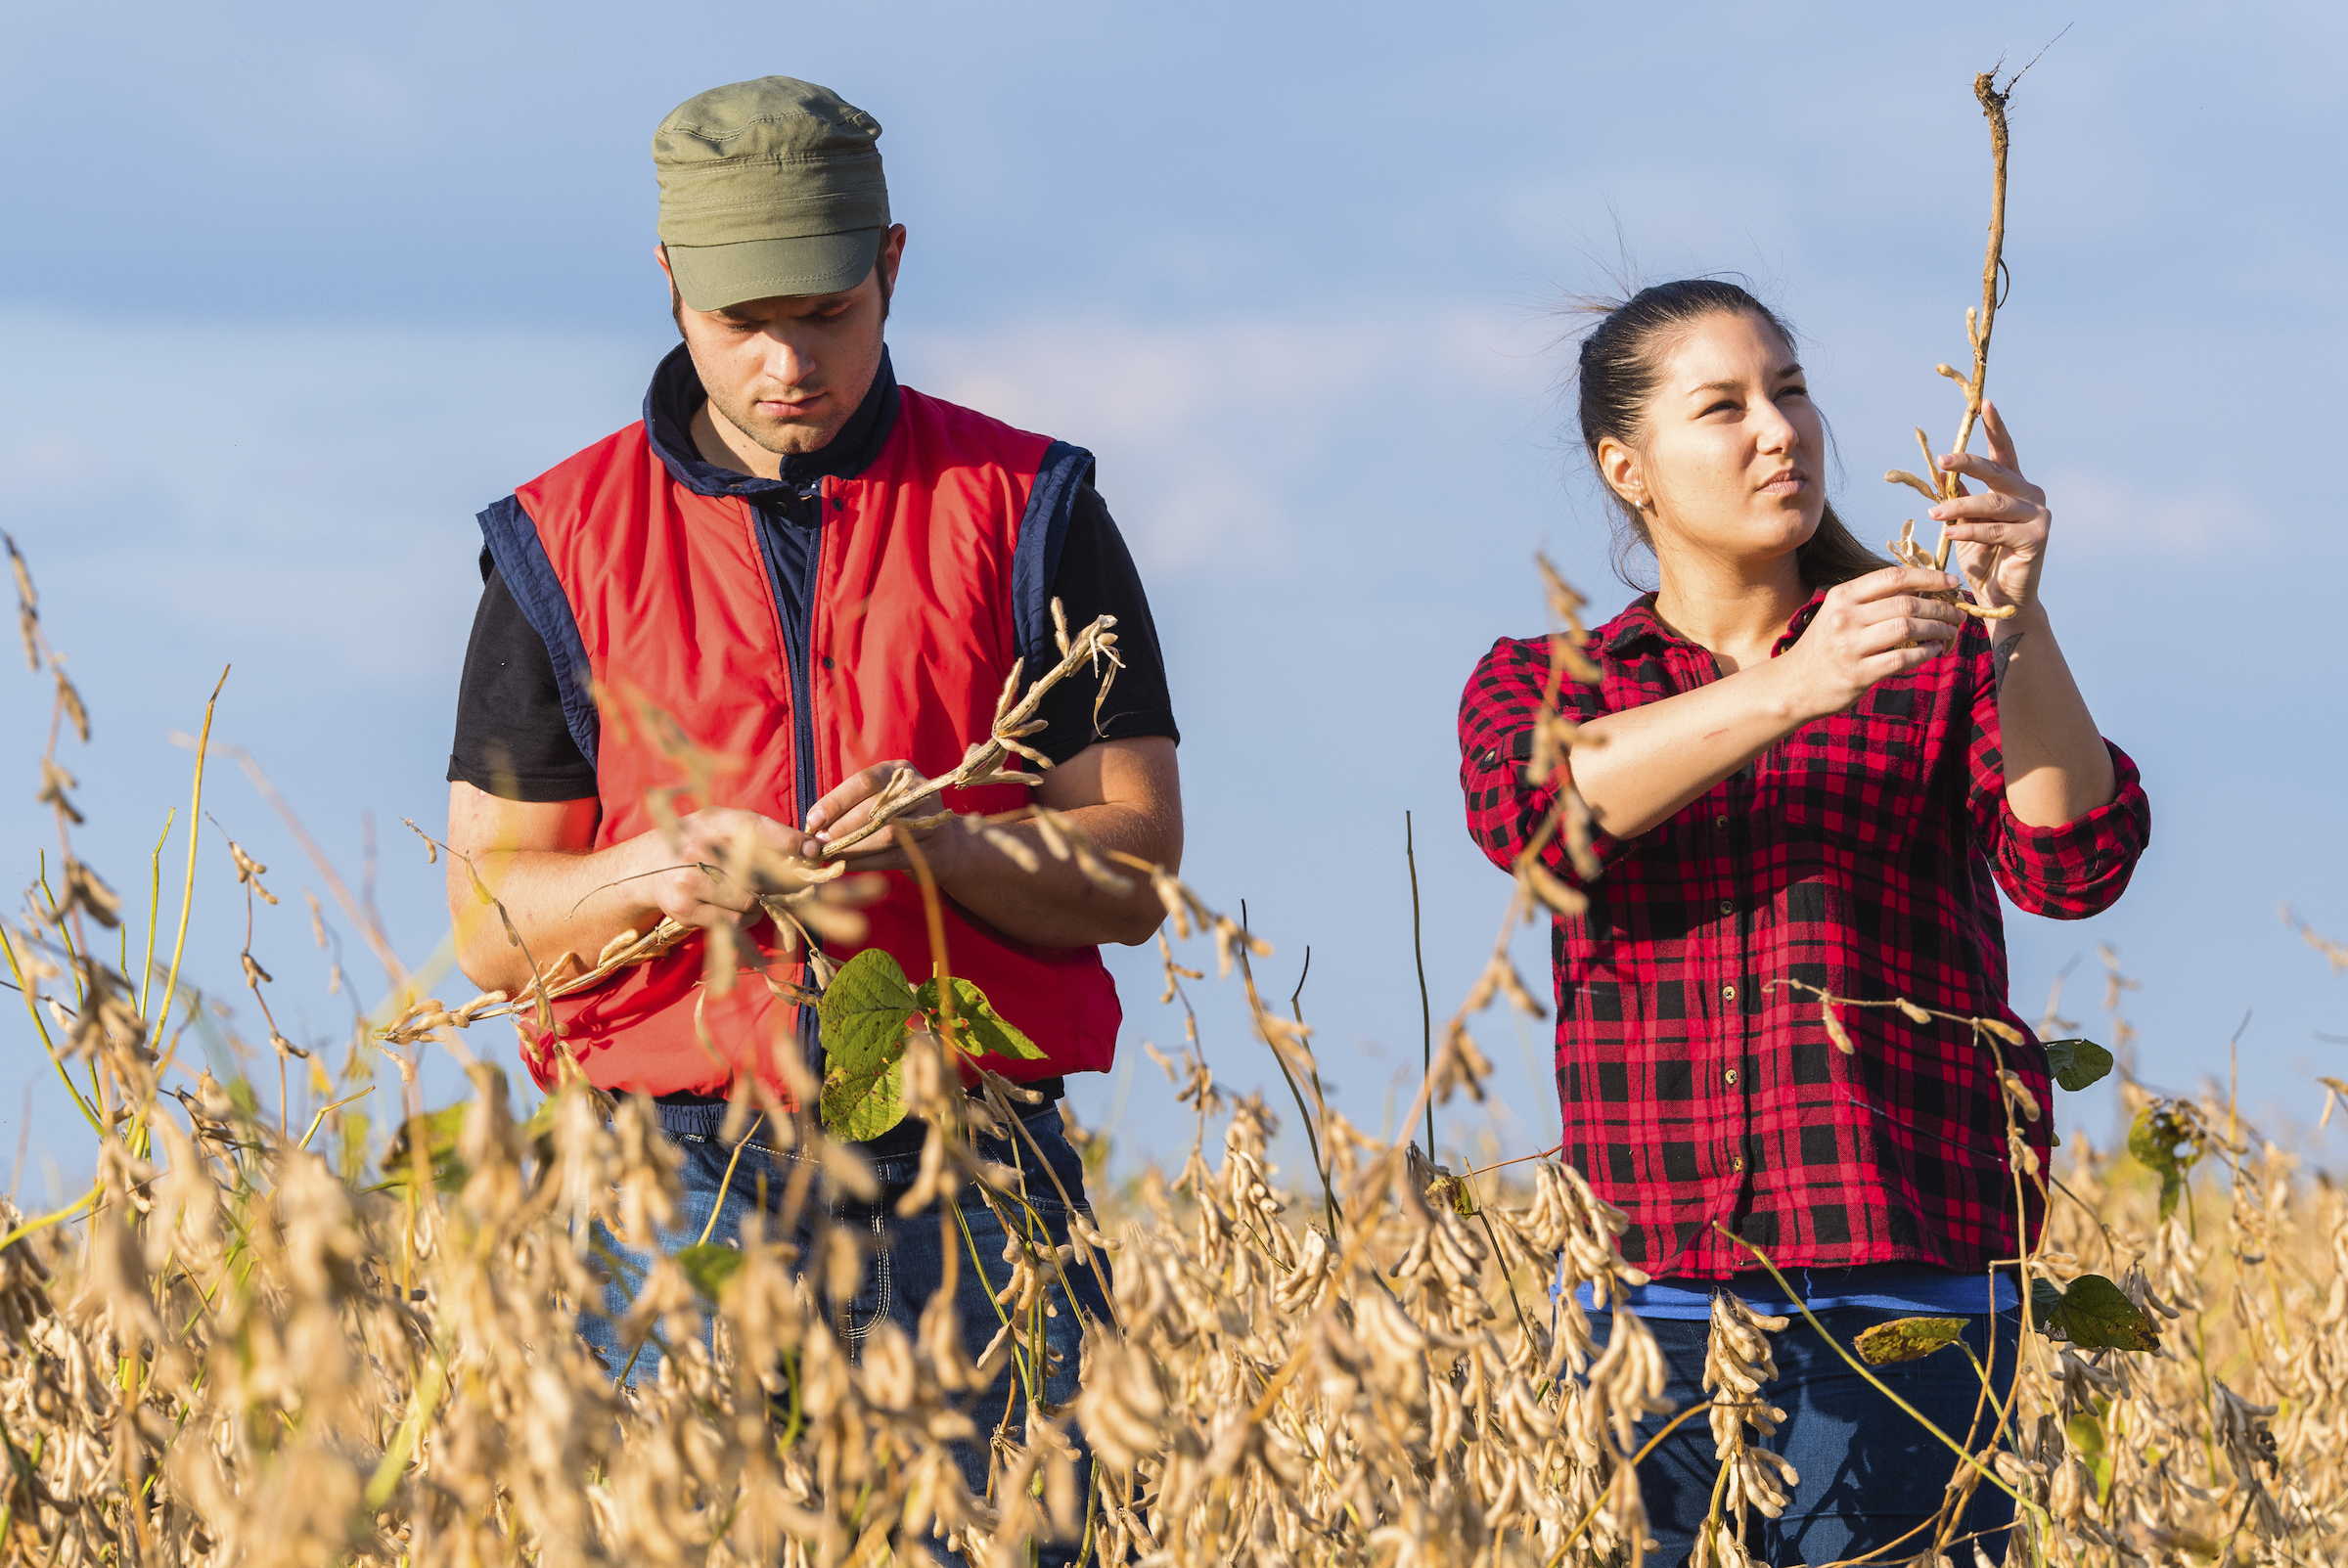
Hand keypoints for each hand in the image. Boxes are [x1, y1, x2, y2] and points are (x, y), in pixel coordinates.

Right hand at [637, 806, 813, 929]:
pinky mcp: (686, 909)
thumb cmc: (700, 841)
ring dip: (761, 902)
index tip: (813, 851)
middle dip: (784, 882)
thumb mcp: (724, 824)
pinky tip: (738, 907)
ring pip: (749, 902)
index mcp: (712, 822)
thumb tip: (812, 848)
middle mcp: (698, 850)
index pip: (756, 830)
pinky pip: (733, 922)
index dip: (788, 841)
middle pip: (759, 873)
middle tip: (799, 885)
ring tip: (755, 893)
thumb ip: (763, 832)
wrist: (648, 866)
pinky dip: (745, 919)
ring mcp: (689, 882)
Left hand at [805, 760, 965, 877]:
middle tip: (819, 843)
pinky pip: (892, 857)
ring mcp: (931, 819)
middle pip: (874, 808)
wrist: (944, 842)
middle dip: (841, 827)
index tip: (813, 820)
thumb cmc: (898, 817)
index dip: (836, 801)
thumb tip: (814, 823)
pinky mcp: (933, 850)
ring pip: (884, 835)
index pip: (864, 781)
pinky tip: (846, 866)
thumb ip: (850, 805)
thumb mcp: (879, 798)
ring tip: (829, 855)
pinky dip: (865, 863)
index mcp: (900, 770)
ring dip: (852, 847)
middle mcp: (919, 790)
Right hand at [1779, 566, 1965, 717]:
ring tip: (1950, 631)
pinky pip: (1902, 658)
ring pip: (1908, 627)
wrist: (1793, 685)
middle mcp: (1845, 617)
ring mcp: (1850, 646)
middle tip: (1957, 612)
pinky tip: (1934, 650)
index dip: (1928, 577)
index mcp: (1842, 596)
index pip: (1893, 577)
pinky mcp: (1858, 674)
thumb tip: (1920, 589)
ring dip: (1937, 628)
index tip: (1950, 581)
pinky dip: (1925, 652)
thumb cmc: (1823, 647)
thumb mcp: (1838, 613)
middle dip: (1940, 606)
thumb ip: (1871, 600)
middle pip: (1906, 603)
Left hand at [1930, 400, 2048, 616]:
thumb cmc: (1982, 559)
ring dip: (1959, 507)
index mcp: (2014, 486)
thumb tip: (1940, 471)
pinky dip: (1971, 532)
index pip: (2004, 451)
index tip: (1985, 403)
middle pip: (1997, 472)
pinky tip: (1951, 534)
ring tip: (1934, 513)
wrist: (2002, 597)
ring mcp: (2038, 515)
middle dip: (1968, 464)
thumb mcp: (1965, 523)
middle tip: (1943, 459)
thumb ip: (1958, 497)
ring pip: (1993, 503)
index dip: (1995, 427)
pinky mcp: (2037, 538)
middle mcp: (2031, 494)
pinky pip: (1996, 530)